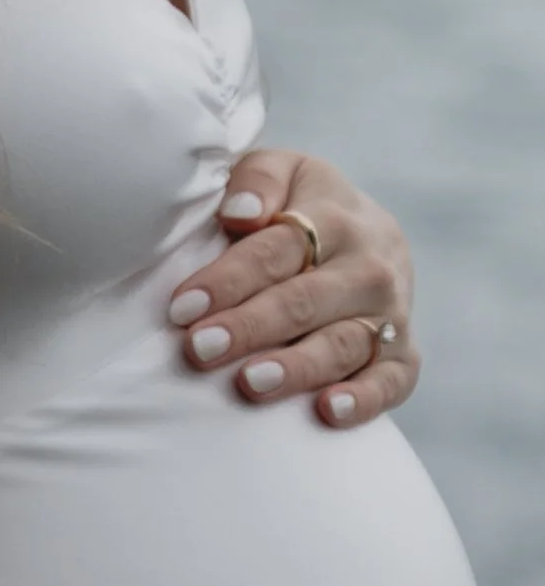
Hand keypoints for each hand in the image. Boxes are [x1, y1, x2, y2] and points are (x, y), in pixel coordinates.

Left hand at [168, 151, 419, 428]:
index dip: (230, 278)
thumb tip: (240, 211)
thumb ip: (258, 178)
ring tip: (251, 383)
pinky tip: (327, 412)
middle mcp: (369, 265)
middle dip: (252, 326)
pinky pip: (391, 381)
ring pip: (343, 343)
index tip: (182, 307)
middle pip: (306, 299)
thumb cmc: (298, 210)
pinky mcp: (401, 355)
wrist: (364, 238)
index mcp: (337, 217)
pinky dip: (365, 398)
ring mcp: (389, 313)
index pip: (279, 249)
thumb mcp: (281, 173)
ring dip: (297, 366)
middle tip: (201, 348)